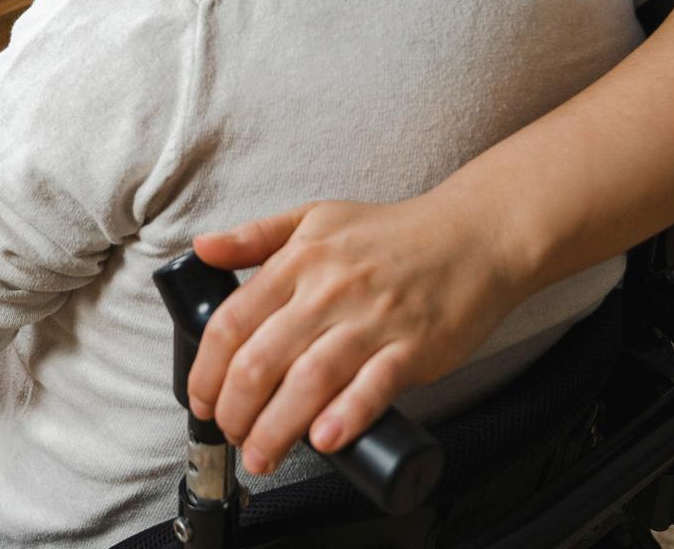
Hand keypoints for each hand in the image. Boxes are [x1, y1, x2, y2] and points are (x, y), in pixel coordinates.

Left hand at [185, 191, 530, 475]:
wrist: (471, 236)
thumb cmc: (391, 233)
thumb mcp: (314, 219)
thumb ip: (255, 237)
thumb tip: (202, 249)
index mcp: (299, 261)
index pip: (233, 321)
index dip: (207, 369)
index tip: (202, 398)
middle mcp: (329, 290)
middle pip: (262, 359)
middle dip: (235, 410)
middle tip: (231, 434)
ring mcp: (372, 320)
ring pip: (309, 381)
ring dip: (276, 428)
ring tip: (261, 455)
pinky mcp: (413, 348)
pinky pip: (374, 387)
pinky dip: (346, 416)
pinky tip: (324, 440)